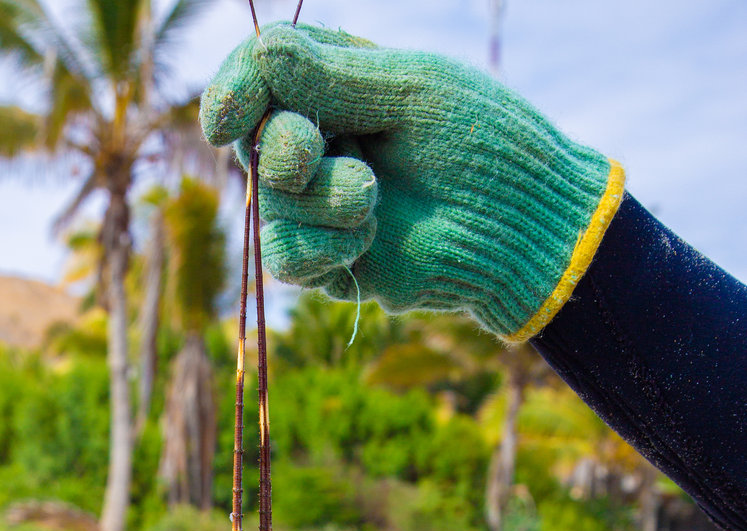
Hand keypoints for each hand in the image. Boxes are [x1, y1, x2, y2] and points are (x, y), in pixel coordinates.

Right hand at [200, 24, 622, 341]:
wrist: (523, 232)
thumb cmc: (484, 148)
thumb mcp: (412, 93)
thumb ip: (334, 77)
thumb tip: (262, 50)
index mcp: (337, 83)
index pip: (261, 73)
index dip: (234, 89)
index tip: (226, 117)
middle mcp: (321, 140)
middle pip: (255, 140)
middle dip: (279, 147)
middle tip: (313, 152)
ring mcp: (321, 205)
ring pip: (269, 205)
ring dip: (316, 201)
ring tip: (369, 200)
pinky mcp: (329, 261)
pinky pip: (286, 257)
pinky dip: (320, 247)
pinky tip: (366, 237)